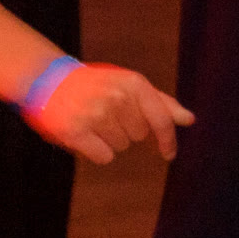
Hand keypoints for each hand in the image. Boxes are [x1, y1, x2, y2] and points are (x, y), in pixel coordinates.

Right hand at [29, 63, 194, 163]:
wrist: (49, 81)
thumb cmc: (96, 85)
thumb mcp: (129, 84)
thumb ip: (160, 103)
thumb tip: (189, 120)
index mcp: (134, 84)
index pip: (161, 119)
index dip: (168, 140)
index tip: (169, 155)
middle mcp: (117, 98)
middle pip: (139, 136)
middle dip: (126, 130)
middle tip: (107, 114)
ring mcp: (96, 114)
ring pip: (121, 147)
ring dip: (109, 140)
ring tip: (93, 121)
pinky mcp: (76, 132)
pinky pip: (104, 157)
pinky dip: (97, 152)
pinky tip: (85, 135)